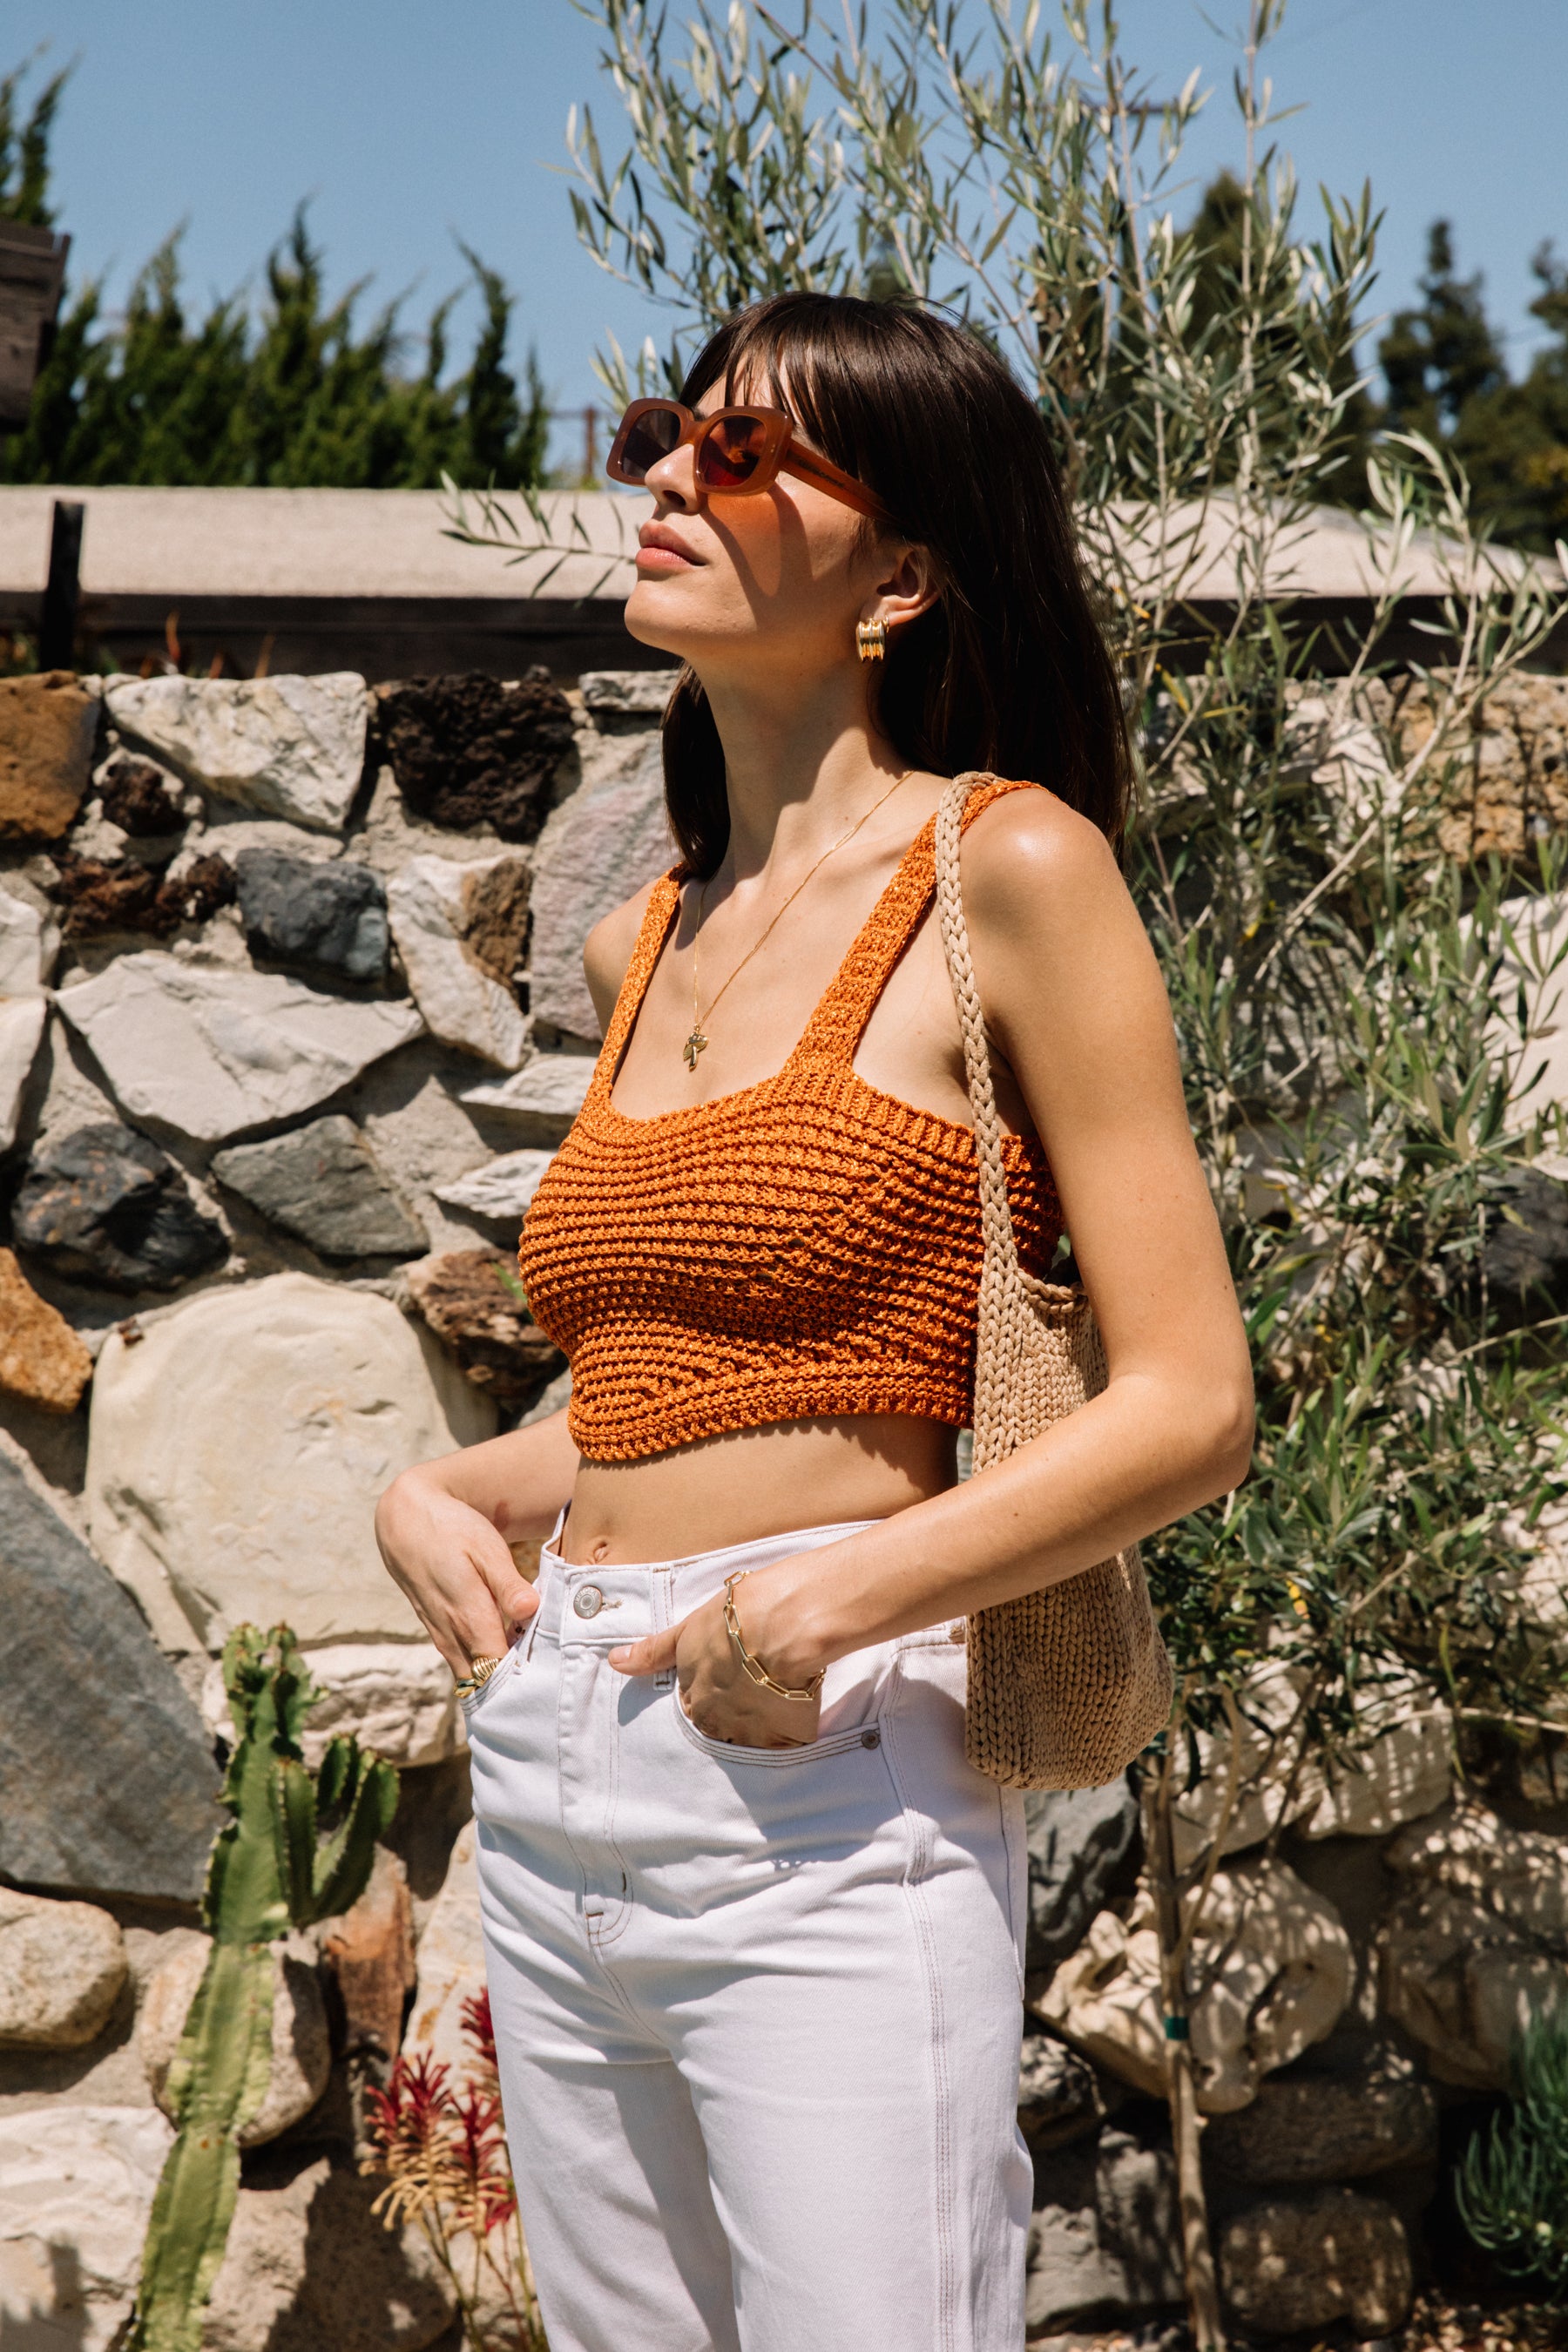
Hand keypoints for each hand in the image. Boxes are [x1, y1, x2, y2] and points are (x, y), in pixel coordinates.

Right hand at [375, 1468, 539, 1679]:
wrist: (405, 1522)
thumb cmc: (453, 1530)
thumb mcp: (486, 1548)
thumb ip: (507, 1584)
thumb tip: (529, 1611)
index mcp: (469, 1616)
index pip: (498, 1670)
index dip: (524, 1678)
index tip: (550, 1674)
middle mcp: (453, 1635)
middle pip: (486, 1683)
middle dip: (514, 1687)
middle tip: (547, 1679)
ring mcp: (442, 1637)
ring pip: (473, 1678)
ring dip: (499, 1679)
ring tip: (531, 1670)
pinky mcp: (438, 1633)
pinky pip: (463, 1664)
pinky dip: (484, 1667)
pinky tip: (509, 1654)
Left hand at [608, 1578, 822, 1748]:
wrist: (781, 1624)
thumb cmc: (733, 1619)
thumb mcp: (686, 1631)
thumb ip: (653, 1653)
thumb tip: (615, 1662)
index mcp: (690, 1699)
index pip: (694, 1708)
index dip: (714, 1690)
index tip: (730, 1675)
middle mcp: (715, 1723)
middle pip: (721, 1727)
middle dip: (735, 1711)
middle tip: (754, 1683)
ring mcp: (750, 1734)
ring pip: (752, 1738)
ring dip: (761, 1721)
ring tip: (775, 1692)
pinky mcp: (784, 1738)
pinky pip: (784, 1742)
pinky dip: (790, 1727)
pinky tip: (795, 1702)